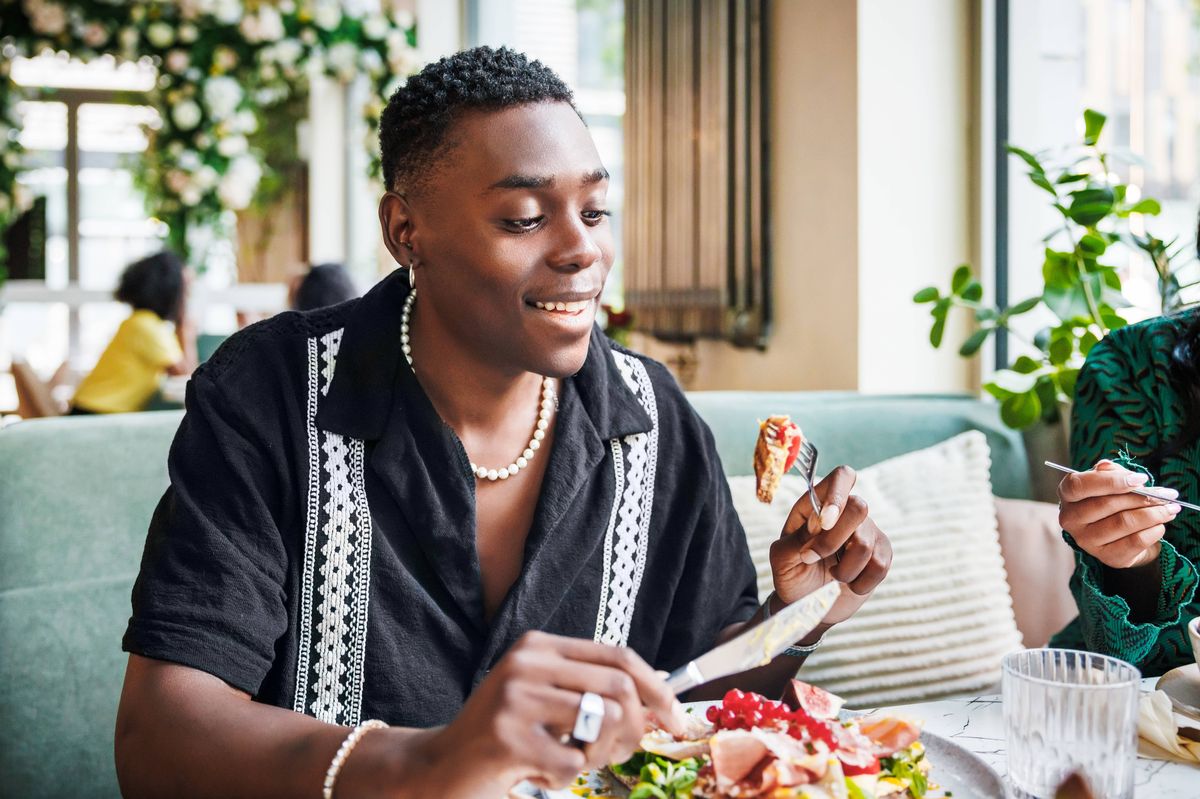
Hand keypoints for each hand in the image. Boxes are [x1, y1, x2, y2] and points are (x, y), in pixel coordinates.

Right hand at [425, 631, 686, 795]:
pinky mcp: (506, 738)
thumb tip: (661, 702)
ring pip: (603, 722)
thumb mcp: (544, 699)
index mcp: (539, 645)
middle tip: (622, 754)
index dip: (656, 688)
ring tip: (573, 760)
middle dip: (636, 728)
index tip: (676, 718)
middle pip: (618, 687)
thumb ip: (590, 690)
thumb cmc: (502, 738)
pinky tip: (538, 773)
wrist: (438, 768)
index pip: (618, 655)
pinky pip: (573, 764)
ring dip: (601, 754)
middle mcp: (526, 662)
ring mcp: (514, 698)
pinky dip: (567, 778)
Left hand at [769, 466, 891, 626]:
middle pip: (859, 506)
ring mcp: (867, 532)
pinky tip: (849, 584)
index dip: (838, 494)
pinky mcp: (881, 554)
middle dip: (834, 540)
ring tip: (832, 576)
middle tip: (811, 559)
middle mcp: (846, 512)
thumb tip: (818, 521)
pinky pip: (880, 565)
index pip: (841, 477)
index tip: (825, 522)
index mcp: (817, 504)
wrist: (808, 604)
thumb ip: (795, 540)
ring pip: (866, 543)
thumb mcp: (781, 560)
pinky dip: (860, 583)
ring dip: (844, 570)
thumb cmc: (792, 576)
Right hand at [1058, 459, 1179, 569]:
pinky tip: (1160, 526)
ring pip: (1124, 523)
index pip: (1078, 486)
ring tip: (1170, 509)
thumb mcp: (1110, 481)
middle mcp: (1071, 519)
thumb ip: (1109, 471)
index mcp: (1067, 496)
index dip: (1110, 481)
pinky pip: (1135, 541)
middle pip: (1107, 504)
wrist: (1119, 535)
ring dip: (1153, 514)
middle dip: (1142, 497)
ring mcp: (1086, 541)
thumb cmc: (1112, 501)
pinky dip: (1154, 531)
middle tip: (1166, 495)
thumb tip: (1106, 467)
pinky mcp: (1106, 557)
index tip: (1141, 479)